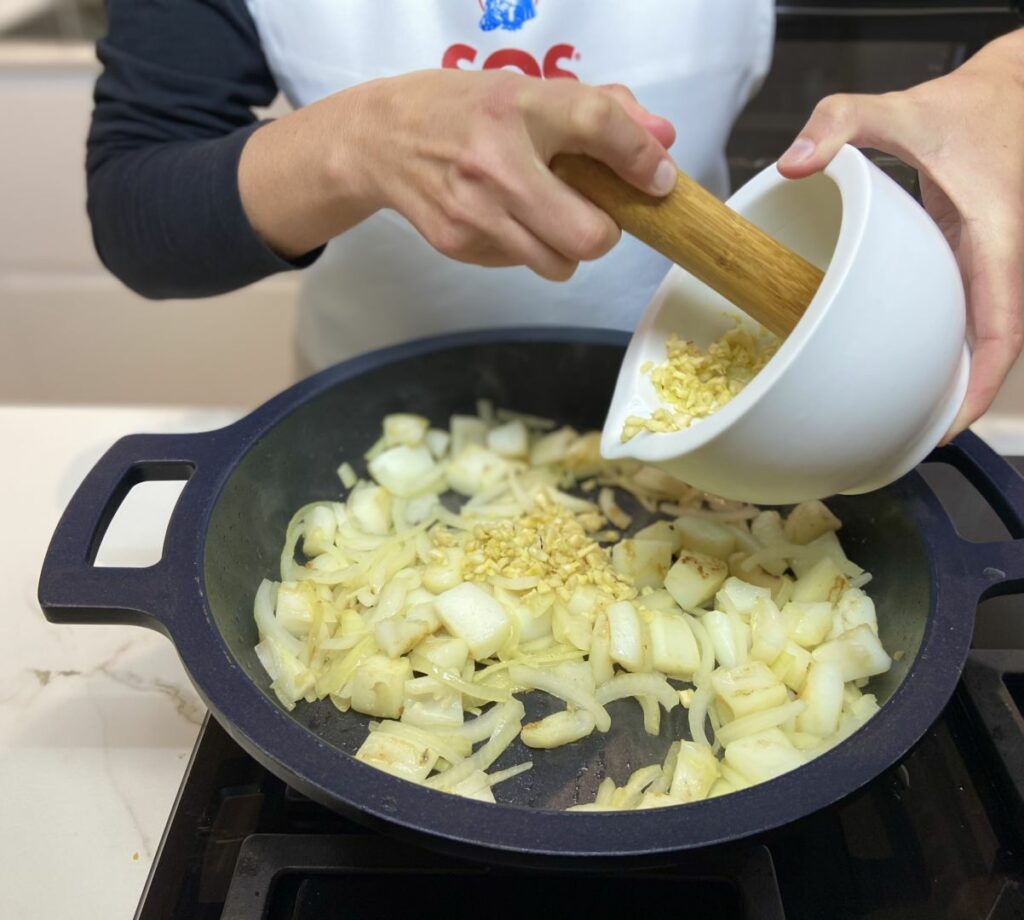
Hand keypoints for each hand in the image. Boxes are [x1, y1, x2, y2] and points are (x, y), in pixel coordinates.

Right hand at [239, 70, 676, 281]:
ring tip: (546, 215)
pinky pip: (521, 264)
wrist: (380, 140)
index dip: (641, 158)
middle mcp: (495, 163)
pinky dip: (527, 248)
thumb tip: (662, 143)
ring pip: (559, 264)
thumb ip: (600, 112)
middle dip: (604, 232)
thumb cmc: (464, 110)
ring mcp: (474, 212)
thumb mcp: (528, 92)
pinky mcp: (457, 244)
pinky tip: (504, 217)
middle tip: (594, 214)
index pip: (599, 126)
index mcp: (517, 107)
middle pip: (588, 235)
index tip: (657, 178)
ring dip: (566, 248)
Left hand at [776, 31, 1023, 437]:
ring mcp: (988, 265)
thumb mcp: (900, 108)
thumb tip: (792, 163)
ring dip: (948, 378)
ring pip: (979, 337)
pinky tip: (902, 363)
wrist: (1007, 93)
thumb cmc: (966, 108)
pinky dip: (940, 345)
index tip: (950, 425)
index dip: (980, 386)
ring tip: (900, 419)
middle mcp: (999, 261)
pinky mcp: (971, 262)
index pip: (1002, 330)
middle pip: (989, 349)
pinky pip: (965, 315)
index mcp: (994, 239)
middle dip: (957, 399)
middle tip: (907, 439)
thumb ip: (841, 122)